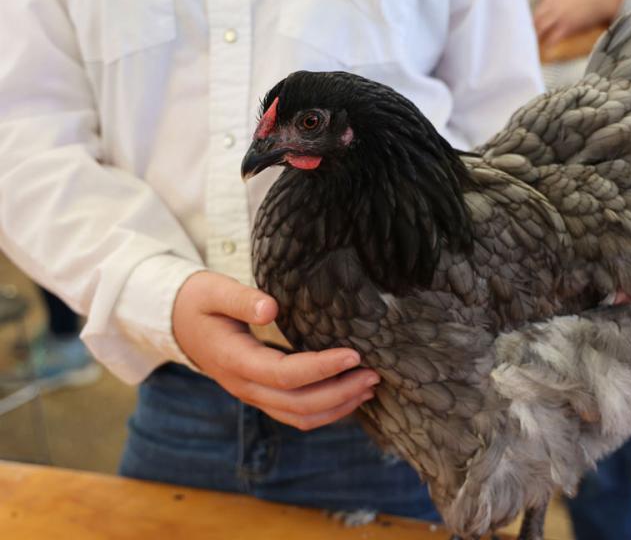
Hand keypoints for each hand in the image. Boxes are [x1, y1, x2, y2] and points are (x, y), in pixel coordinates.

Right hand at [172, 271, 378, 430]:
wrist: (177, 323)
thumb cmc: (199, 302)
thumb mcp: (213, 291)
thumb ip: (241, 299)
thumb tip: (270, 309)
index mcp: (235, 360)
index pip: (285, 375)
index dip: (322, 368)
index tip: (354, 355)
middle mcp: (245, 386)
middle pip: (298, 405)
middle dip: (340, 393)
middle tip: (374, 374)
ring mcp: (253, 395)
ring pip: (299, 417)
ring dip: (338, 407)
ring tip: (370, 387)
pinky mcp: (262, 396)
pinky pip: (296, 414)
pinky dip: (326, 410)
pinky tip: (350, 394)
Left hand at [534, 0, 628, 48]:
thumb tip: (566, 3)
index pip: (538, 9)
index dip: (536, 19)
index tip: (535, 26)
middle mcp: (553, 5)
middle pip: (535, 20)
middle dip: (533, 29)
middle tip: (530, 39)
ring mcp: (558, 16)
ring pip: (539, 29)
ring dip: (537, 38)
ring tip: (534, 48)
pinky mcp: (567, 27)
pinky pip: (551, 39)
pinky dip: (547, 45)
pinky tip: (546, 51)